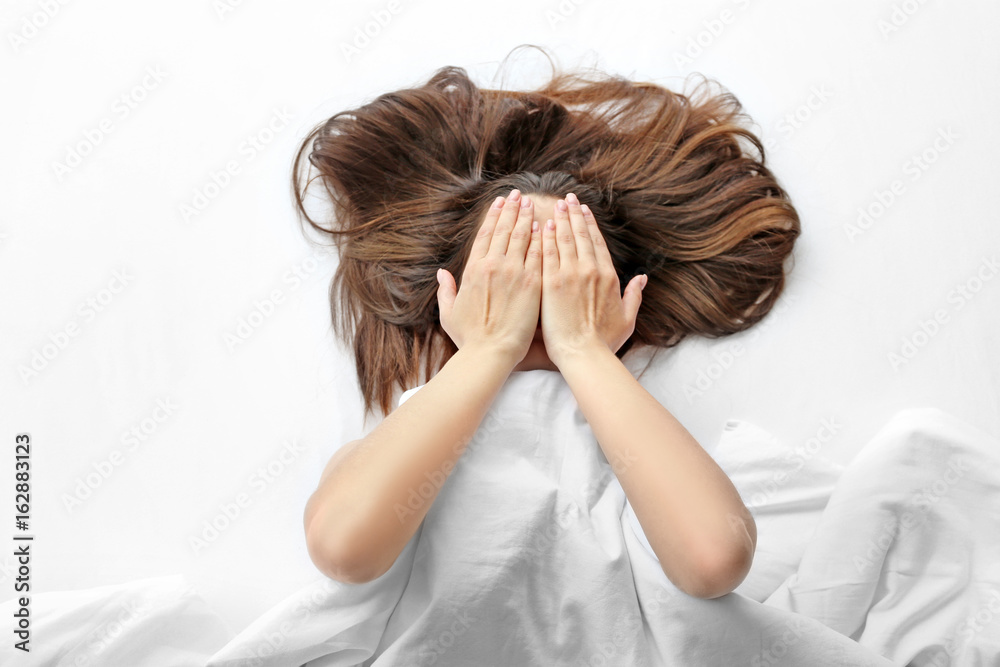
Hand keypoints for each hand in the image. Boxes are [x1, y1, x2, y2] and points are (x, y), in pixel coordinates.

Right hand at [436, 189, 541, 365]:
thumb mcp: (449, 313)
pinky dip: (542, 238)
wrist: (489, 354)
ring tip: (532, 204)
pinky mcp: (533, 284)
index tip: (499, 203)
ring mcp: (514, 273)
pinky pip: (539, 255)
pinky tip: (546, 227)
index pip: (485, 235)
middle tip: (518, 195)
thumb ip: (446, 290)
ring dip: (527, 218)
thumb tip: (442, 273)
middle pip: (504, 230)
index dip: (493, 217)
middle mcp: (493, 266)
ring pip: (522, 237)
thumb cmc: (469, 339)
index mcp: (473, 270)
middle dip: (512, 210)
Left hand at [540, 192, 645, 368]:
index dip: (590, 225)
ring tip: (556, 204)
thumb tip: (643, 279)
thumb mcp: (628, 318)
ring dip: (561, 219)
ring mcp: (570, 275)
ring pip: (565, 239)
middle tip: (568, 198)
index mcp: (609, 277)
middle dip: (574, 214)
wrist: (584, 355)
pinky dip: (546, 237)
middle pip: (581, 235)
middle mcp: (590, 270)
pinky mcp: (551, 283)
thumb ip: (635, 295)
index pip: (598, 243)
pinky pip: (547, 254)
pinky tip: (543, 225)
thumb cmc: (605, 343)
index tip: (584, 211)